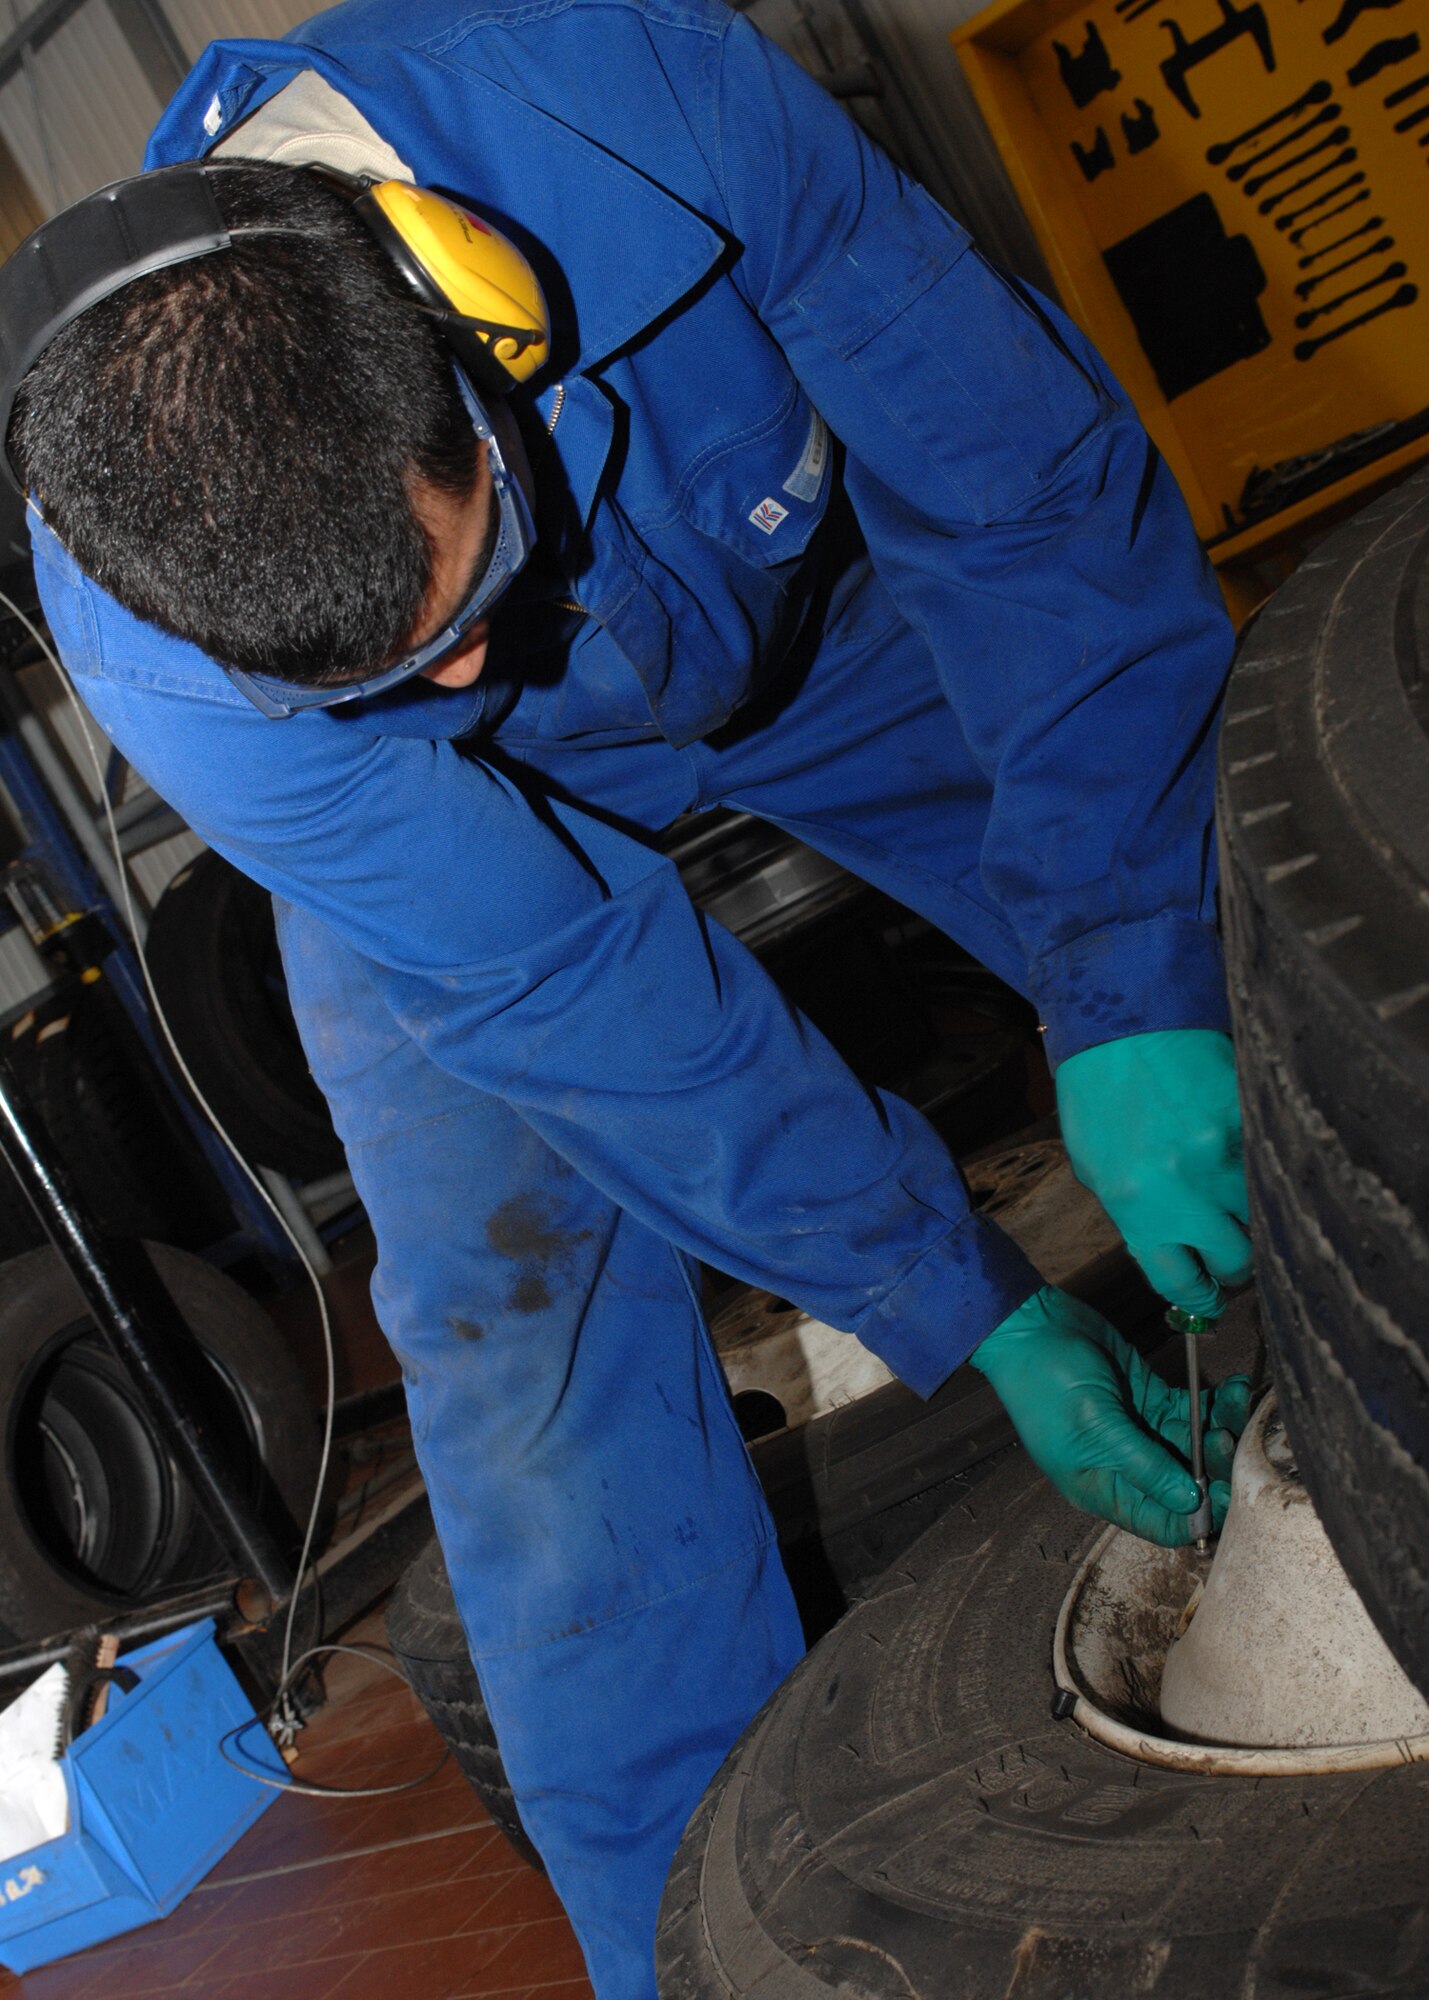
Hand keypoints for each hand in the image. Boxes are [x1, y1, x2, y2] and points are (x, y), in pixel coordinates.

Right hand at [971, 1285, 1250, 1545]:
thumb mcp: (1095, 1427)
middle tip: (1230, 1436)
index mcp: (1103, 1489)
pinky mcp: (1149, 1399)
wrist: (1029, 1327)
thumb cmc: (1047, 1383)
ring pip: (1195, 1446)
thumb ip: (1145, 1466)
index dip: (1200, 1516)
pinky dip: (1214, 1404)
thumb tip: (1191, 1504)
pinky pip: (1191, 1412)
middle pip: (1187, 1485)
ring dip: (1221, 1428)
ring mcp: (1140, 1432)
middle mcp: (1125, 1468)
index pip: (1163, 1524)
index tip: (1230, 1492)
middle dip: (1216, 1466)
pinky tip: (1233, 1386)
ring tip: (1236, 1400)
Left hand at [1055, 1028, 1251, 1316]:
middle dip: (1236, 1263)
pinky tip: (1257, 1161)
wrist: (1119, 1022)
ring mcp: (1222, 1154)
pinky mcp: (1248, 1119)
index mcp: (1137, 1207)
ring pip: (1264, 1216)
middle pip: (1236, 1259)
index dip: (1202, 1295)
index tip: (1211, 1296)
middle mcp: (1184, 1189)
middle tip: (1234, 1252)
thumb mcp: (1096, 1166)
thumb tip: (1168, 1251)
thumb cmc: (1098, 1093)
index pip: (1183, 1280)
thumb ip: (1135, 1214)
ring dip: (1259, 1219)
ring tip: (1246, 1208)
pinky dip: (1270, 1169)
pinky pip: (1274, 1163)